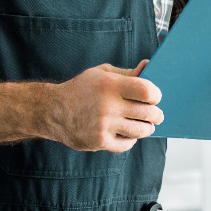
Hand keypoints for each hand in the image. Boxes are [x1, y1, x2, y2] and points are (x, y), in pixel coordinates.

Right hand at [47, 60, 163, 153]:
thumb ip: (126, 73)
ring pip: (141, 131)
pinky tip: (127, 133)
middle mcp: (108, 105)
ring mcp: (104, 125)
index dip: (156, 95)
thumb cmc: (81, 88)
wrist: (53, 110)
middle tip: (156, 114)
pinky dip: (131, 140)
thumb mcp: (101, 73)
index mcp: (110, 84)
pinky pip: (127, 144)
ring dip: (146, 128)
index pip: (147, 91)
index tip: (154, 97)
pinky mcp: (100, 142)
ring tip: (145, 124)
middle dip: (156, 114)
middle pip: (148, 113)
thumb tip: (148, 67)